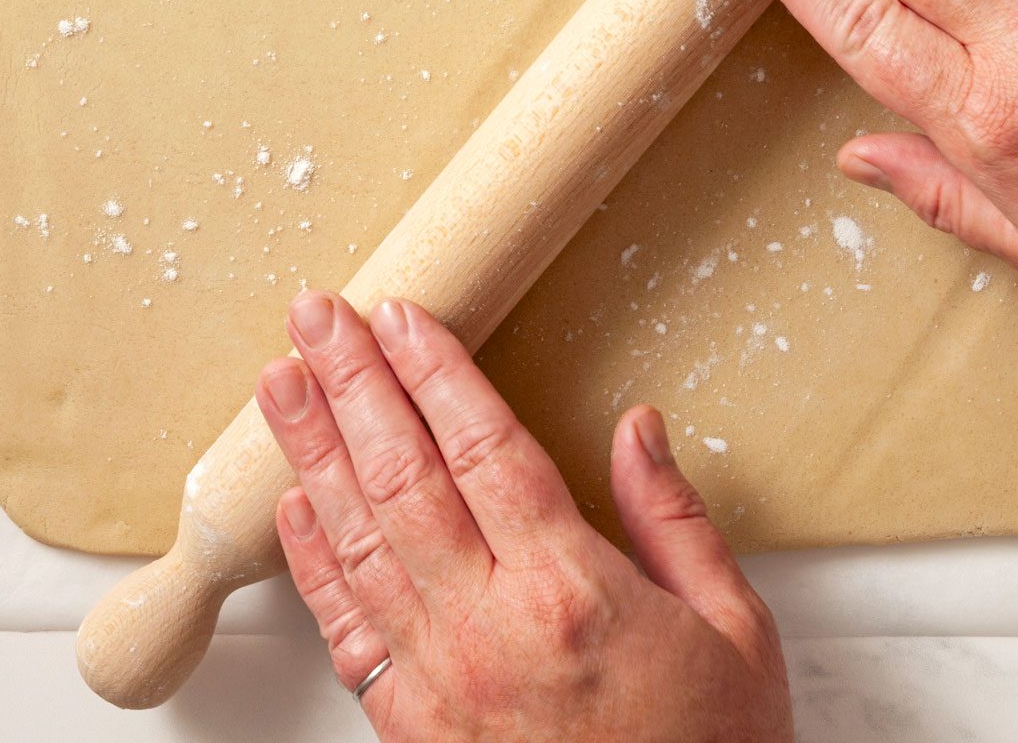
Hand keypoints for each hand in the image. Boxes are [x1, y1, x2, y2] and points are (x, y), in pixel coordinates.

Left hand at [255, 292, 790, 741]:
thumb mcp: (735, 630)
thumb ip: (674, 519)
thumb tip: (639, 432)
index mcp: (572, 591)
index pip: (484, 449)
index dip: (434, 373)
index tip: (401, 317)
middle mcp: (490, 629)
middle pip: (401, 479)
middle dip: (352, 385)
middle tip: (317, 317)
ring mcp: (438, 683)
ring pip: (356, 543)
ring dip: (312, 453)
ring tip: (282, 385)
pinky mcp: (411, 730)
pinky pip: (344, 631)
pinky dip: (311, 562)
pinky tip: (292, 506)